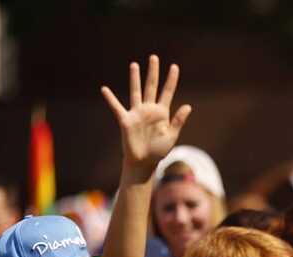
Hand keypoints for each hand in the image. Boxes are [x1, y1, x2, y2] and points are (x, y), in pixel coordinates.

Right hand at [101, 55, 191, 173]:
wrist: (144, 162)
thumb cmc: (158, 150)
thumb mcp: (172, 136)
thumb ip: (179, 121)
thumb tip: (188, 106)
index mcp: (162, 113)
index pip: (167, 92)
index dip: (171, 80)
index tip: (175, 67)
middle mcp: (149, 109)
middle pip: (151, 87)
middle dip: (153, 73)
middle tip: (154, 57)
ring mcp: (137, 113)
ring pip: (136, 92)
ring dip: (135, 79)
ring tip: (135, 65)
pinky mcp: (126, 120)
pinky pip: (116, 107)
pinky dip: (111, 99)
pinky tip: (104, 89)